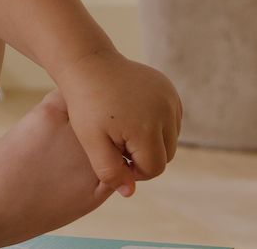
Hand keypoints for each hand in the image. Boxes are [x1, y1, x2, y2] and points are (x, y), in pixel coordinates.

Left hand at [53, 47, 181, 197]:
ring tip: (123, 129)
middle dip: (144, 155)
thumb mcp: (90, 141)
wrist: (86, 63)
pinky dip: (157, 124)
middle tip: (117, 143)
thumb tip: (130, 192)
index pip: (154, 168)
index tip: (113, 157)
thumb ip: (109, 170)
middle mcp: (165, 111)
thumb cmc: (84, 103)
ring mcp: (169, 97)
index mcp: (147, 127)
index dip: (134, 170)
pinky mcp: (169, 89)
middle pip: (166, 154)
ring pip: (171, 138)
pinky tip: (133, 117)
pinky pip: (172, 120)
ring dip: (152, 140)